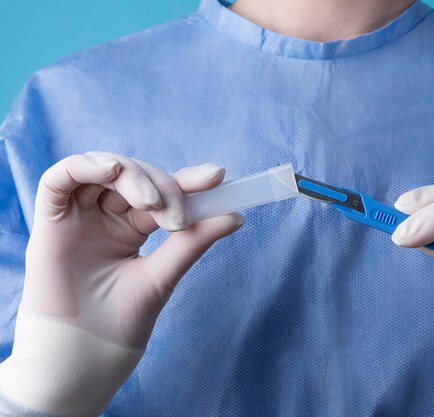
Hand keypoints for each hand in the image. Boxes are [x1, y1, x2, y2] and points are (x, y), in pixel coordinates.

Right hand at [0, 152, 243, 416]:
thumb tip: (235, 215)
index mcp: (133, 227)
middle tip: (178, 217)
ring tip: (153, 202)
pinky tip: (112, 171)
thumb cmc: (122, 320)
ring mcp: (80, 216)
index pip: (164, 193)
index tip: (217, 177)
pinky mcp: (51, 219)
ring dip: (133, 175)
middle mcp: (107, 216)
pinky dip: (86, 165)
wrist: (85, 354)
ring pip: (105, 171)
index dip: (188, 181)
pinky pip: (60, 178)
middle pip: (138, 177)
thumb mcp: (164, 274)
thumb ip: (193, 241)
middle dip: (164, 186)